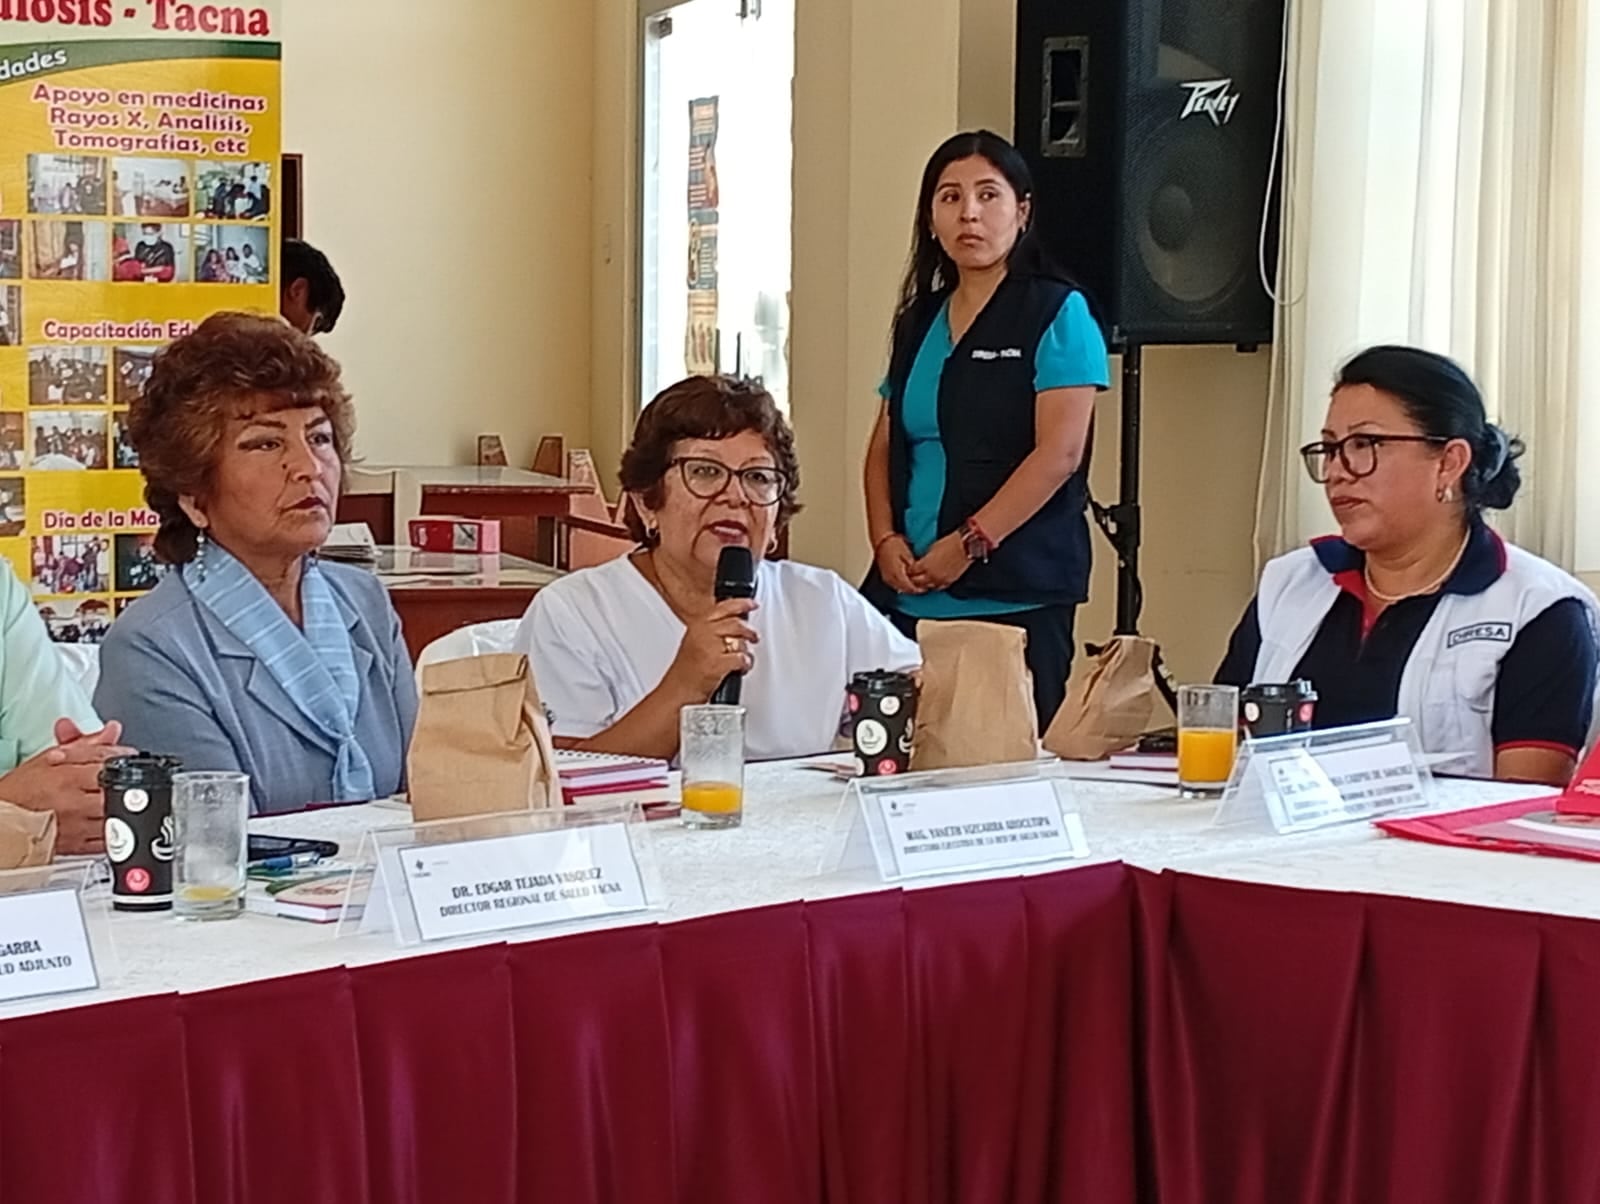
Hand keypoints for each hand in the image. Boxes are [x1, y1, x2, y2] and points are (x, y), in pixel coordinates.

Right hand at [0, 720, 133, 854]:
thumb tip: (112, 730)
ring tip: (114, 801)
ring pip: (117, 818)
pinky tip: (109, 821)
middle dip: (124, 785)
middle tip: (121, 782)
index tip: (125, 759)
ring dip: (121, 808)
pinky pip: (107, 841)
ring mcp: (77, 827)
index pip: (108, 765)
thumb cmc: (22, 789)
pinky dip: (115, 831)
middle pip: (117, 793)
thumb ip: (86, 746)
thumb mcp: (51, 759)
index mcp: (67, 778)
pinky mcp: (76, 847)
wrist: (2, 819)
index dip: (122, 759)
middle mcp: (74, 803)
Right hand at [664, 598, 759, 699]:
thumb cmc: (685, 673)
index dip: (741, 604)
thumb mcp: (694, 643)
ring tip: (745, 656)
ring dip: (746, 649)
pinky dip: (745, 663)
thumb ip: (711, 631)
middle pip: (735, 623)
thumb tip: (733, 626)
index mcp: (697, 626)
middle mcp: (703, 634)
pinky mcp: (716, 664)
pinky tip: (742, 667)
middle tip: (753, 636)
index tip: (752, 604)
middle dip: (748, 631)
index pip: (723, 608)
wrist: (677, 693)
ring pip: (739, 640)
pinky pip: (741, 658)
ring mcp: (709, 648)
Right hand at [874, 534, 923, 594]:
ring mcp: (887, 577)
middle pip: (904, 589)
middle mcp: (890, 577)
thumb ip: (912, 565)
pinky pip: (894, 585)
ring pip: (898, 588)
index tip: (924, 588)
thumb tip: (918, 573)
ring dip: (907, 589)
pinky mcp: (885, 576)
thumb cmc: (894, 545)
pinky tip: (906, 584)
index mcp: (896, 572)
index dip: (917, 589)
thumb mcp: (906, 553)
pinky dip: (901, 586)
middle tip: (922, 589)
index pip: (908, 586)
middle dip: (913, 590)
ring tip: (916, 587)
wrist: (882, 540)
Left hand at [908, 533, 972, 591]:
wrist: (966, 546)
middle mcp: (932, 575)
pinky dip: (934, 585)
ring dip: (922, 584)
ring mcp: (941, 580)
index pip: (912, 571)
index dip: (908, 570)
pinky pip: (938, 587)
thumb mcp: (932, 548)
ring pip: (927, 587)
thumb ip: (924, 558)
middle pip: (917, 582)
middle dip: (912, 579)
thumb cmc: (950, 543)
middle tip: (910, 577)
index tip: (907, 568)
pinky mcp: (949, 581)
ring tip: (920, 582)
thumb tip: (920, 562)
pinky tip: (932, 582)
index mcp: (926, 565)